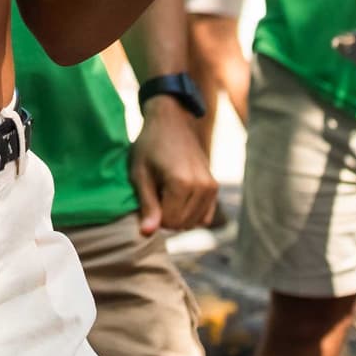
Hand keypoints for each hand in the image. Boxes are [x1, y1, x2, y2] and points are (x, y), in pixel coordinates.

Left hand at [129, 101, 219, 234]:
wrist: (171, 121)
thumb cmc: (149, 146)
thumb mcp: (140, 174)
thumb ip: (147, 205)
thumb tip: (147, 234)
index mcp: (182, 183)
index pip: (169, 222)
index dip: (154, 215)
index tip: (148, 195)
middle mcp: (202, 186)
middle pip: (181, 224)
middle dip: (166, 216)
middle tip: (156, 191)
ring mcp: (212, 187)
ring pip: (193, 222)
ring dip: (178, 214)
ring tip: (166, 191)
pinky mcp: (215, 187)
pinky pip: (204, 216)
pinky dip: (190, 213)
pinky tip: (179, 197)